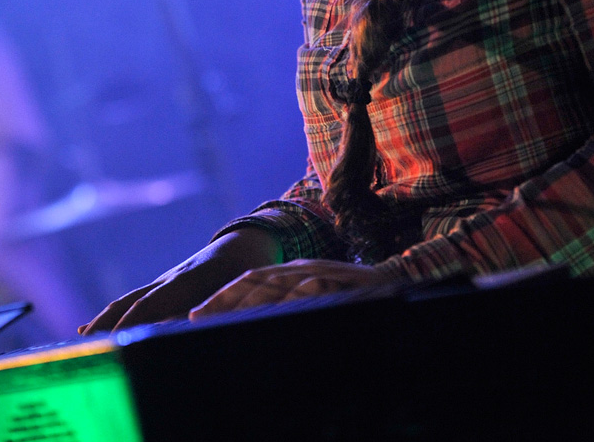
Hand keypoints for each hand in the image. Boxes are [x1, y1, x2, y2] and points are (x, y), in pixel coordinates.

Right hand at [78, 227, 280, 333]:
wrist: (247, 241)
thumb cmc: (248, 268)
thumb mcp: (240, 289)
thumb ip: (219, 308)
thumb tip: (200, 325)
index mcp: (188, 280)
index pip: (151, 303)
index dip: (131, 322)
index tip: (113, 341)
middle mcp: (170, 279)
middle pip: (131, 301)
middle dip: (108, 324)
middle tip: (84, 347)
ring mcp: (165, 280)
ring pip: (128, 299)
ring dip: (105, 319)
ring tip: (83, 339)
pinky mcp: (166, 285)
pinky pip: (134, 300)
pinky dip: (114, 315)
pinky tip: (95, 328)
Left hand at [189, 258, 394, 319]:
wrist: (398, 282)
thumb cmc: (355, 299)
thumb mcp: (318, 300)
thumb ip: (292, 307)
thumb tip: (260, 325)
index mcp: (295, 272)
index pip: (252, 279)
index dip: (223, 296)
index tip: (195, 314)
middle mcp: (304, 268)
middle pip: (257, 280)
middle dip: (225, 298)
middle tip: (197, 316)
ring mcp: (323, 273)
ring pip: (280, 283)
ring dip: (250, 298)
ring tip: (224, 315)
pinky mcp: (343, 282)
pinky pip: (314, 288)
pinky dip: (295, 296)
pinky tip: (277, 307)